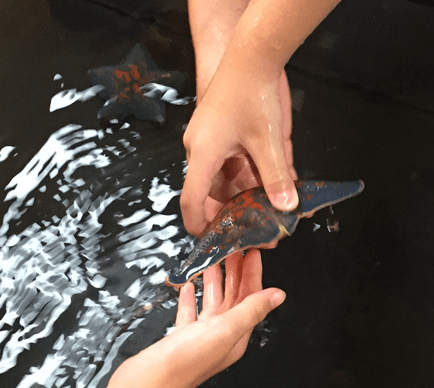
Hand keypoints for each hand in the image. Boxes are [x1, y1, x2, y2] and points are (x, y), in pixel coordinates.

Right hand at [82, 250, 284, 387]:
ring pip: (212, 302)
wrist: (153, 376)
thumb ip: (252, 309)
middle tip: (233, 250)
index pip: (251, 298)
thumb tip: (278, 295)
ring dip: (213, 280)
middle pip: (232, 298)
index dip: (253, 274)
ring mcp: (201, 336)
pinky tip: (188, 286)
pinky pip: (190, 312)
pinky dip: (191, 297)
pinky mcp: (181, 336)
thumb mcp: (226, 328)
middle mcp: (221, 336)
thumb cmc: (188, 358)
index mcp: (236, 335)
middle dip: (234, 272)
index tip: (253, 253)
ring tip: (213, 261)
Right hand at [181, 65, 297, 236]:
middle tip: (253, 227)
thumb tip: (286, 206)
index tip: (208, 240)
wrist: (251, 56)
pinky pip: (230, 160)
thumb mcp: (268, 140)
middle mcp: (200, 148)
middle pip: (210, 189)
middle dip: (231, 209)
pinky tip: (269, 181)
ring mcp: (208, 139)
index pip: (191, 199)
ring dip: (242, 190)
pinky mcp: (218, 131)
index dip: (197, 223)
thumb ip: (276, 175)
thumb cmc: (252, 93)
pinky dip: (247, 172)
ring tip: (267, 206)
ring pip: (222, 176)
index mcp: (203, 153)